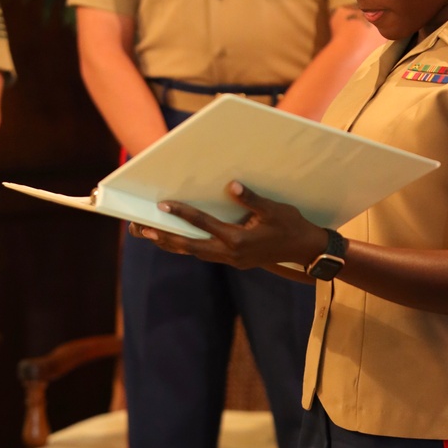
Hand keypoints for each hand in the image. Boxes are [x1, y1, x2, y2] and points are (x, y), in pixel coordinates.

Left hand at [129, 181, 327, 268]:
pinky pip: (205, 254)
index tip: (163, 205)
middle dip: (164, 237)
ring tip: (150, 234)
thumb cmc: (291, 226)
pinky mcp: (235, 261)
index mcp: (238, 240)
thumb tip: (231, 185)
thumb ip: (251, 198)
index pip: (204, 224)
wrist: (306, 251)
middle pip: (190, 246)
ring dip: (173, 244)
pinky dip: (189, 246)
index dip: (183, 214)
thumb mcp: (274, 209)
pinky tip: (177, 239)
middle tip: (141, 228)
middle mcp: (231, 254)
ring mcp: (232, 260)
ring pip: (195, 253)